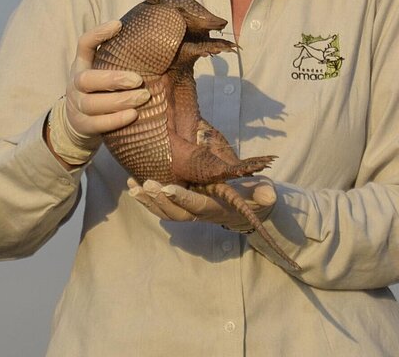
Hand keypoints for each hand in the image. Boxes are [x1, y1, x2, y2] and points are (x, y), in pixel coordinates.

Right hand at [65, 20, 148, 135]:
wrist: (76, 122)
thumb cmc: (99, 90)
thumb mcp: (101, 71)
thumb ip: (118, 59)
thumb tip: (154, 43)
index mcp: (81, 65)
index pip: (83, 45)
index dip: (97, 34)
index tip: (119, 25)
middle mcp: (74, 84)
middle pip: (86, 80)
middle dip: (113, 79)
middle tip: (139, 80)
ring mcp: (76, 107)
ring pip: (92, 104)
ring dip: (119, 101)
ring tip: (143, 97)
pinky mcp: (83, 126)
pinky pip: (97, 124)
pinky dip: (115, 120)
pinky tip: (133, 115)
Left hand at [127, 176, 276, 230]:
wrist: (250, 208)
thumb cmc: (256, 197)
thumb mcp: (264, 194)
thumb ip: (264, 194)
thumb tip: (266, 195)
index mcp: (218, 208)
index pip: (198, 205)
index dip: (183, 198)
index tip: (167, 188)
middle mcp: (202, 213)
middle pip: (176, 213)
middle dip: (159, 201)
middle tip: (145, 185)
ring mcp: (191, 211)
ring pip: (166, 212)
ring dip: (148, 201)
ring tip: (133, 186)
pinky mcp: (183, 206)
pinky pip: (162, 207)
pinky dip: (147, 198)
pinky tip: (133, 185)